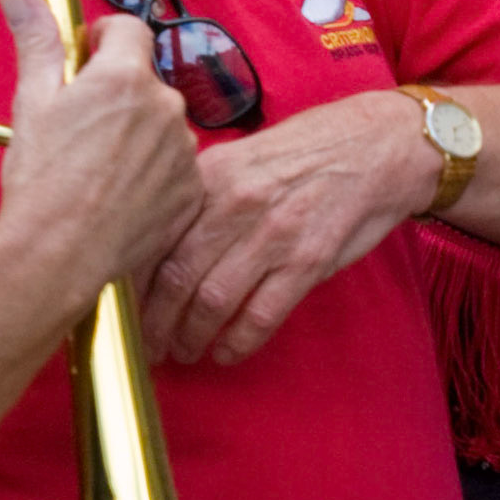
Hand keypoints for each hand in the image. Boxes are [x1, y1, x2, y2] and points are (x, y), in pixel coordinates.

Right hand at [0, 0, 203, 303]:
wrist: (58, 253)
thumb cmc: (41, 180)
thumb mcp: (32, 101)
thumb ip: (36, 39)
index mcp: (125, 76)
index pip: (130, 30)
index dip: (105, 40)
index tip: (85, 59)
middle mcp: (165, 105)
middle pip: (145, 81)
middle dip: (118, 94)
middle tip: (81, 128)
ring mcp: (183, 150)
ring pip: (161, 125)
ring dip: (138, 135)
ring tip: (98, 169)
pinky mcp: (192, 190)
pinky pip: (175, 167)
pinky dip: (154, 174)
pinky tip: (120, 194)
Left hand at [139, 91, 433, 367]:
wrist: (376, 146)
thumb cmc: (304, 154)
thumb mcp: (240, 158)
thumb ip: (199, 197)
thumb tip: (155, 244)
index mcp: (212, 177)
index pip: (154, 238)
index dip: (133, 282)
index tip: (124, 306)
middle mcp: (236, 204)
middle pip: (176, 276)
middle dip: (155, 322)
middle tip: (148, 345)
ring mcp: (274, 234)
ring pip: (213, 301)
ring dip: (191, 337)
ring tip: (183, 351)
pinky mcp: (308, 261)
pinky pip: (261, 315)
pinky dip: (237, 342)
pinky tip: (226, 353)